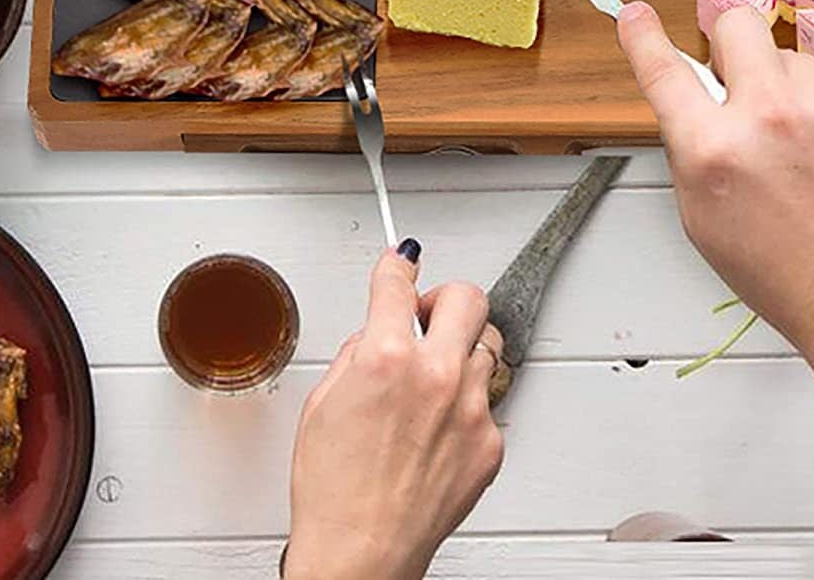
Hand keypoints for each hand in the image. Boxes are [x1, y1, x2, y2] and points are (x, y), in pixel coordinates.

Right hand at [284, 248, 505, 579]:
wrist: (361, 555)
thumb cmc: (334, 491)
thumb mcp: (323, 402)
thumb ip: (357, 352)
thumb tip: (376, 329)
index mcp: (388, 357)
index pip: (399, 284)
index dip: (397, 267)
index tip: (401, 262)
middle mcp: (437, 376)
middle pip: (468, 296)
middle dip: (444, 298)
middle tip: (427, 314)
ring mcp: (471, 410)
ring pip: (485, 346)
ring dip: (460, 349)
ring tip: (433, 377)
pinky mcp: (490, 444)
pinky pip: (487, 401)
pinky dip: (465, 404)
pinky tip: (436, 428)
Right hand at [616, 4, 813, 395]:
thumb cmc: (787, 270)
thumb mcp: (703, 216)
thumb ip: (692, 146)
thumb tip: (692, 96)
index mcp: (712, 149)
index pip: (663, 70)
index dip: (641, 36)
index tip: (636, 15)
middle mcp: (765, 114)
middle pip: (735, 24)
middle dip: (732, 47)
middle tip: (745, 85)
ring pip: (789, 54)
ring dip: (788, 85)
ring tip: (806, 143)